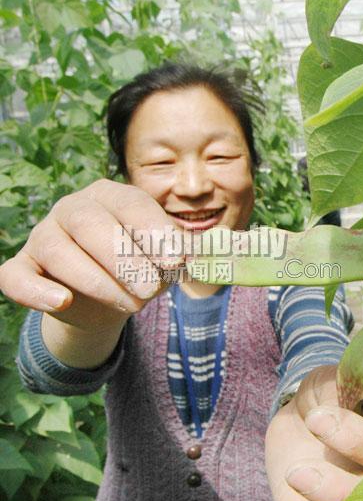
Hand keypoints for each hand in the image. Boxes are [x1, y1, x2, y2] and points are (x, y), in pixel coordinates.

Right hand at [0, 179, 181, 364]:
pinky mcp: (23, 267)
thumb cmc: (144, 266)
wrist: (110, 298)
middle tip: (150, 290)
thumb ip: (182, 252)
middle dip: (124, 259)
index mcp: (112, 195)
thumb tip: (206, 253)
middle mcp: (73, 208)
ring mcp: (43, 235)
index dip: (154, 231)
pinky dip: (36, 291)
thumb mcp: (166, 258)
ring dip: (96, 281)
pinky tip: (62, 302)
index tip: (177, 260)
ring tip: (131, 305)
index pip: (131, 205)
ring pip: (58, 251)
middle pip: (91, 224)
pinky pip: (16, 276)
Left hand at [265, 365, 362, 500]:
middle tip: (298, 471)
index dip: (355, 437)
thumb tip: (347, 388)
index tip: (316, 417)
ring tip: (293, 476)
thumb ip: (340, 387)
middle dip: (339, 489)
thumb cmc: (325, 397)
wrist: (299, 420)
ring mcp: (349, 495)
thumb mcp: (331, 382)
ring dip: (326, 500)